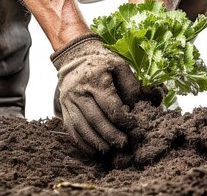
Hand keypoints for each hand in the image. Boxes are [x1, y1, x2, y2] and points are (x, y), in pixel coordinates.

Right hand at [51, 33, 148, 154]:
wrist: (75, 57)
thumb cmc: (102, 63)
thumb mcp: (119, 66)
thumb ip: (131, 86)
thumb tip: (143, 105)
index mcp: (95, 78)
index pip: (110, 105)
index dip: (124, 119)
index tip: (134, 125)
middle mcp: (79, 90)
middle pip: (95, 119)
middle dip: (111, 134)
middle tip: (123, 143)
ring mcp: (69, 101)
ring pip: (82, 127)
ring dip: (97, 142)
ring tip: (110, 149)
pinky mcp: (64, 108)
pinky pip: (72, 130)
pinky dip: (83, 142)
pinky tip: (95, 149)